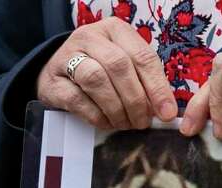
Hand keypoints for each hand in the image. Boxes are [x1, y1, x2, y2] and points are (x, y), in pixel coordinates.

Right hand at [37, 19, 177, 129]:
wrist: (56, 74)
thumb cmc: (97, 69)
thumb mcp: (122, 64)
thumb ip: (143, 80)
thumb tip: (164, 109)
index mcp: (114, 29)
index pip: (142, 56)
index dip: (157, 87)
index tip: (166, 113)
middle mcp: (90, 37)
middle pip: (119, 66)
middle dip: (136, 100)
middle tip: (143, 122)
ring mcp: (68, 57)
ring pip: (97, 80)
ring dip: (116, 108)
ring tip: (126, 124)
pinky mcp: (54, 81)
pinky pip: (78, 100)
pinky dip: (97, 116)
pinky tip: (106, 123)